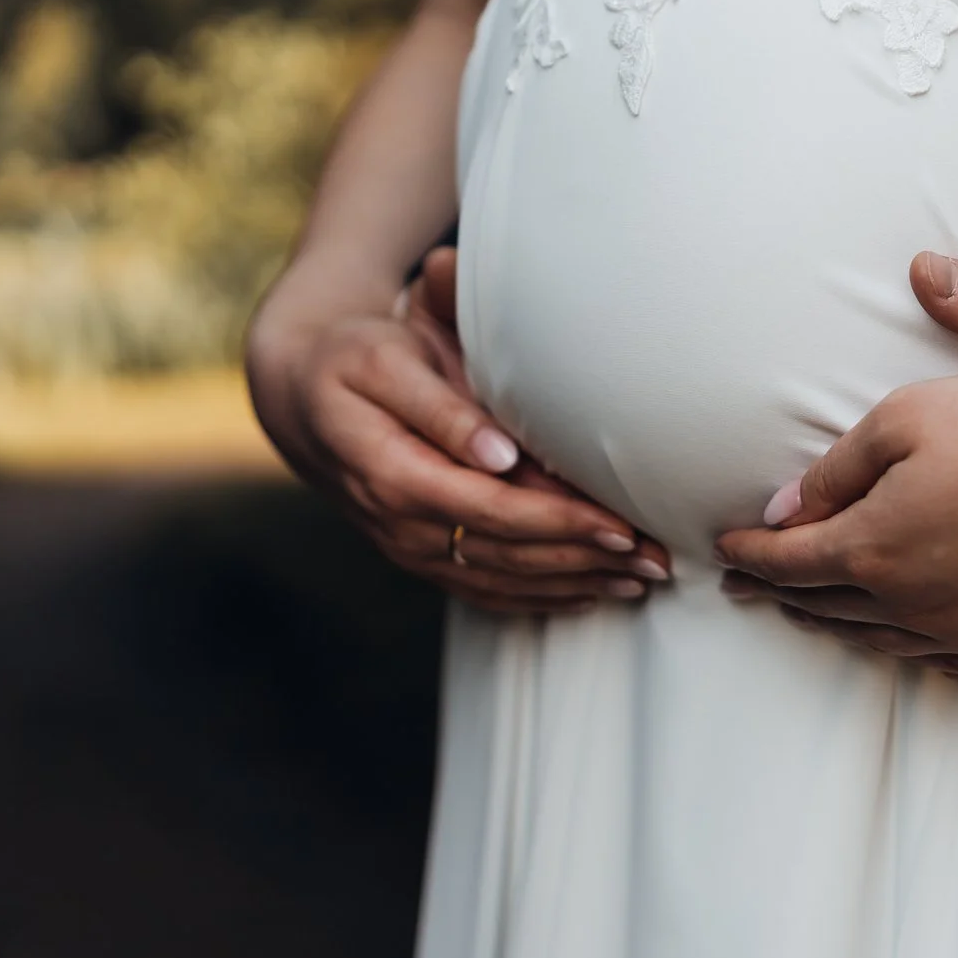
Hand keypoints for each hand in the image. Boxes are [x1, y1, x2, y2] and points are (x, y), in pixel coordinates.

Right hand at [246, 247, 669, 614]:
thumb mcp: (385, 361)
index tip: (618, 525)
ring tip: (642, 580)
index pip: (488, 507)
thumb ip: (438, 406)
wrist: (302, 398)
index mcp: (391, 471)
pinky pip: (485, 591)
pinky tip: (591, 594)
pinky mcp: (421, 557)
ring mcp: (409, 548)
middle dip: (585, 559)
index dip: (556, 521)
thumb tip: (498, 454)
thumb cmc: (355, 360)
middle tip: (655, 560)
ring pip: (501, 580)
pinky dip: (541, 596)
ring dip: (574, 585)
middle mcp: (400, 523)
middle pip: (506, 552)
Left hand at [717, 253, 957, 673]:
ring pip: (885, 640)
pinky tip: (904, 635)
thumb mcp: (911, 414)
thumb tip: (785, 509)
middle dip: (783, 592)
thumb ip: (837, 466)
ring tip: (815, 611)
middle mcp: (916, 607)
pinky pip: (949, 660)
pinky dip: (910, 646)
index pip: (790, 561)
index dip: (751, 553)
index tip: (723, 549)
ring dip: (840, 624)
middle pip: (830, 606)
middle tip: (751, 585)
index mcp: (875, 549)